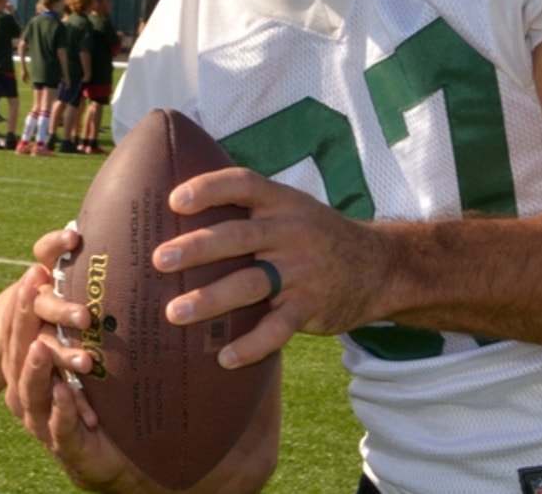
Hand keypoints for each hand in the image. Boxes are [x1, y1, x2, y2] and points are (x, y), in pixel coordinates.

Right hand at [2, 228, 140, 488]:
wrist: (106, 451)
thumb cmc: (96, 392)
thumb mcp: (85, 350)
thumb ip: (78, 316)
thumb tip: (82, 253)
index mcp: (27, 364)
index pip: (17, 328)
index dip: (22, 299)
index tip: (34, 270)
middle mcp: (26, 389)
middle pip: (18, 350)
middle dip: (24, 318)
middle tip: (32, 289)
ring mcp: (40, 417)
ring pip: (30, 388)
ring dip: (37, 366)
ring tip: (41, 345)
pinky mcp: (62, 442)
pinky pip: (58, 423)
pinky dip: (60, 407)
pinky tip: (63, 390)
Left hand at [155, 167, 389, 368]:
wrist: (381, 266)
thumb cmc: (316, 235)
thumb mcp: (293, 208)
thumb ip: (251, 208)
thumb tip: (180, 211)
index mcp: (282, 202)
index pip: (244, 184)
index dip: (209, 188)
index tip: (175, 201)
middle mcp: (291, 232)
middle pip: (239, 236)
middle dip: (197, 247)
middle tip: (161, 259)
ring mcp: (302, 271)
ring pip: (251, 284)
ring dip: (210, 299)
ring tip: (174, 312)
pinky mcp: (311, 306)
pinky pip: (278, 329)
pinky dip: (251, 345)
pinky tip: (224, 358)